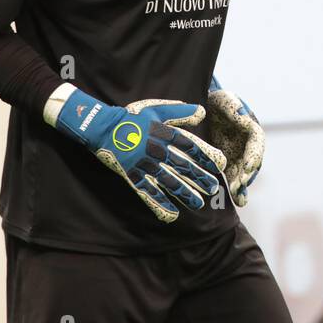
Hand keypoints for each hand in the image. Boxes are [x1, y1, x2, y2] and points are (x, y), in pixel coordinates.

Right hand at [54, 89, 227, 222]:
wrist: (103, 126)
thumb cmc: (132, 117)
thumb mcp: (156, 110)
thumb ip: (179, 112)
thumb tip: (202, 112)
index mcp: (163, 134)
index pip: (189, 146)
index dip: (205, 156)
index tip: (219, 166)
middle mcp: (156, 150)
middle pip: (182, 166)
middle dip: (198, 178)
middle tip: (212, 189)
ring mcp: (144, 163)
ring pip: (168, 181)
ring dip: (184, 193)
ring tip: (198, 203)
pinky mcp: (132, 174)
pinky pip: (148, 191)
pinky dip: (160, 203)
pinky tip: (172, 213)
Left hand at [206, 79, 263, 205]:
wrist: (203, 109)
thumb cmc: (214, 101)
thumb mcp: (222, 99)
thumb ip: (232, 106)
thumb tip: (242, 116)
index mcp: (249, 126)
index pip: (256, 141)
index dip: (254, 155)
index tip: (248, 167)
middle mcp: (247, 143)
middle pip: (252, 161)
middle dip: (247, 175)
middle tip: (239, 186)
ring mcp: (239, 154)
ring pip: (245, 172)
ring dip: (243, 185)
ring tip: (239, 198)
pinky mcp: (228, 162)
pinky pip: (234, 176)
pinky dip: (237, 188)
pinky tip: (237, 201)